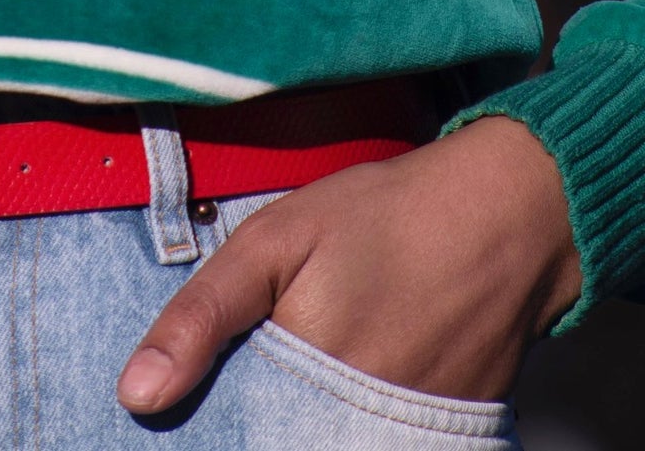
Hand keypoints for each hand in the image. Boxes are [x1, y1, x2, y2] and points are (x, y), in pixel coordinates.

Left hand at [117, 117, 580, 415]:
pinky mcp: (439, 442)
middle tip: (248, 386)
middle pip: (278, 446)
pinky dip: (339, 430)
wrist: (509, 217)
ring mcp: (402, 442)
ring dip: (292, 428)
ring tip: (287, 386)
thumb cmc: (383, 217)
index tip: (172, 421)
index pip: (234, 440)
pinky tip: (328, 397)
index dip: (205, 428)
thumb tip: (135, 396)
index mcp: (303, 384)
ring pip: (320, 448)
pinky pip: (370, 446)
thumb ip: (203, 315)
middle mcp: (354, 431)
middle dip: (251, 428)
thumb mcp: (276, 238)